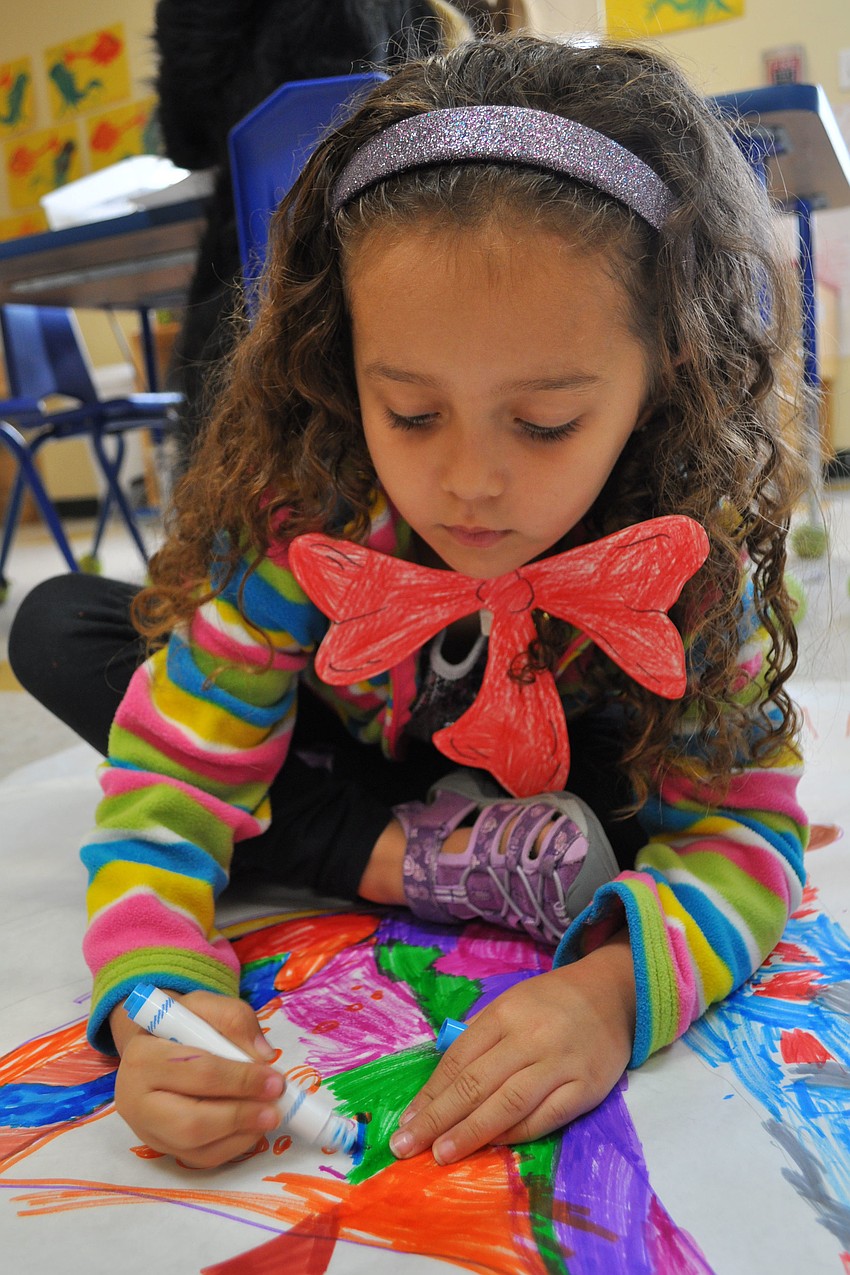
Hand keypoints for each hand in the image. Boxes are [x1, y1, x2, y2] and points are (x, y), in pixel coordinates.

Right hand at [111, 989, 284, 1167]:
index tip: (275, 1079)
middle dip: (240, 1115)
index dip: (241, 1079)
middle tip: (275, 1107)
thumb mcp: (205, 1006)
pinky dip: (232, 1147)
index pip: (198, 1073)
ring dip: (240, 1135)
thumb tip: (262, 1057)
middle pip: (191, 1122)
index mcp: (143, 1057)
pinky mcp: (161, 1148)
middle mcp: (135, 1100)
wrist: (155, 1045)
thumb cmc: (182, 1024)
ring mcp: (146, 1130)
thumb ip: (234, 1021)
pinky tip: (252, 1128)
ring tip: (269, 1117)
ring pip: (195, 1147)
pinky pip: (200, 1158)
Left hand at [389, 930, 635, 1163]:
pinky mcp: (586, 1088)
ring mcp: (560, 1064)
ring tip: (441, 1154)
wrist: (613, 995)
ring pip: (507, 1104)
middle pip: (476, 1084)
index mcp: (505, 1013)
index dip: (430, 1094)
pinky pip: (544, 1118)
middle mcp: (530, 1037)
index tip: (407, 1121)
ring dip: (470, 1133)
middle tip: (407, 1146)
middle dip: (437, 1118)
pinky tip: (492, 1146)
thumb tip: (440, 1084)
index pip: (459, 1060)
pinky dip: (515, 1134)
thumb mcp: (510, 1004)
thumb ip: (479, 1038)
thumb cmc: (551, 1003)